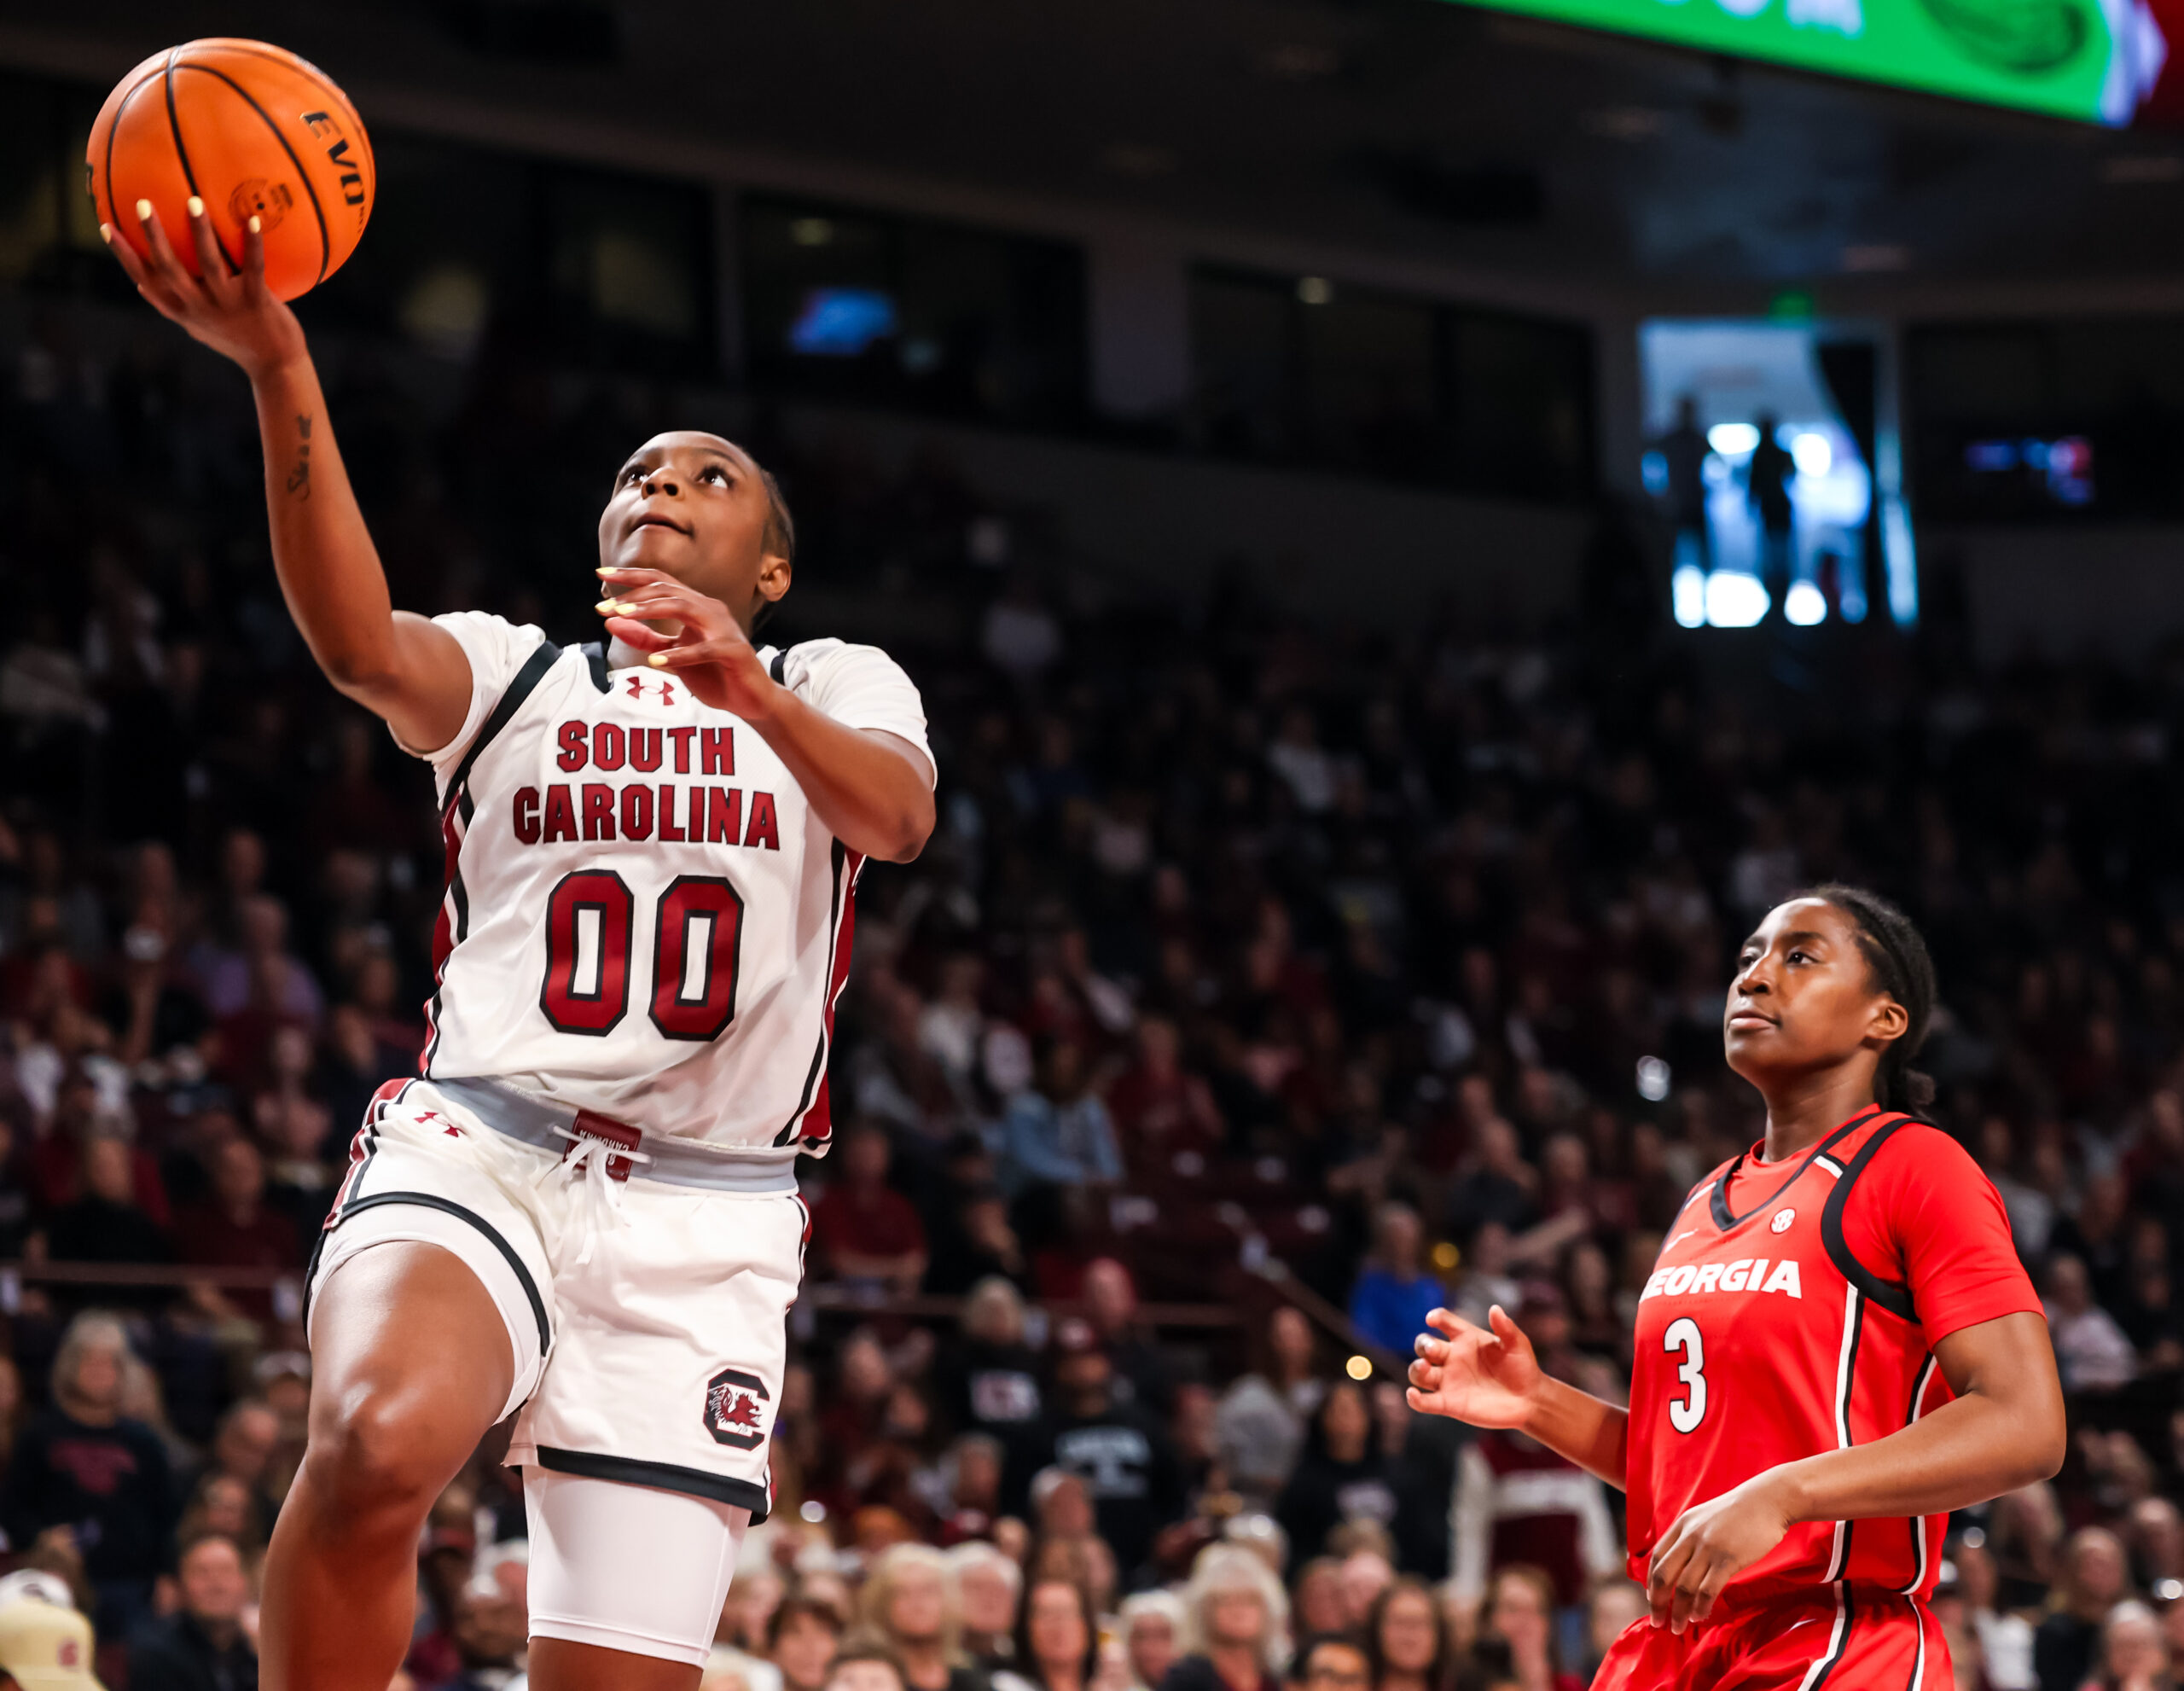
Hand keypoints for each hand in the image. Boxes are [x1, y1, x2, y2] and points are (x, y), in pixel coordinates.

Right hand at [103, 197, 306, 378]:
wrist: (275, 366)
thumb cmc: (235, 340)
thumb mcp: (197, 325)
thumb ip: (171, 305)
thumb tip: (139, 285)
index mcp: (183, 311)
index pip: (146, 280)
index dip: (125, 255)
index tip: (106, 227)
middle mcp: (200, 308)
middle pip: (169, 270)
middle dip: (153, 237)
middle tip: (142, 203)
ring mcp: (228, 306)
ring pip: (210, 265)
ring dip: (200, 233)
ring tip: (194, 202)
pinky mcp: (257, 303)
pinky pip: (254, 268)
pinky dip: (254, 244)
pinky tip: (254, 219)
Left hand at [594, 567, 779, 717]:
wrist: (752, 700)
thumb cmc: (714, 674)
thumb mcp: (670, 656)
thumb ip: (644, 639)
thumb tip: (611, 622)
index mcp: (696, 606)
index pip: (660, 581)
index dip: (631, 575)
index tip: (601, 575)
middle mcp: (710, 610)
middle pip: (668, 589)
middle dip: (633, 594)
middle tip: (605, 605)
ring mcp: (723, 628)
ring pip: (683, 606)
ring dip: (650, 609)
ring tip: (623, 615)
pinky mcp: (733, 651)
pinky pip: (704, 649)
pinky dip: (678, 655)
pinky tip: (655, 662)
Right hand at [1406, 1305, 1543, 1429]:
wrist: (1530, 1400)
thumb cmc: (1523, 1368)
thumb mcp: (1517, 1344)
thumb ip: (1506, 1327)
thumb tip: (1495, 1308)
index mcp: (1465, 1338)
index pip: (1444, 1321)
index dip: (1436, 1318)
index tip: (1433, 1319)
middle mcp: (1452, 1357)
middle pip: (1424, 1345)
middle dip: (1423, 1345)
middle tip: (1433, 1350)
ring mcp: (1448, 1381)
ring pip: (1419, 1372)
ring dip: (1416, 1369)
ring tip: (1424, 1368)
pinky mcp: (1449, 1404)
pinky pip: (1425, 1402)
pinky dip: (1414, 1399)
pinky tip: (1414, 1395)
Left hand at [1645, 1471, 1796, 1632]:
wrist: (1767, 1501)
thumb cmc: (1738, 1513)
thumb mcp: (1704, 1518)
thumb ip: (1689, 1537)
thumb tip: (1680, 1565)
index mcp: (1681, 1525)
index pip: (1656, 1558)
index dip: (1651, 1582)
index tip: (1652, 1600)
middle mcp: (1690, 1536)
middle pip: (1663, 1575)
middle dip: (1657, 1602)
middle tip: (1658, 1622)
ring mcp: (1708, 1548)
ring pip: (1684, 1587)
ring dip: (1679, 1611)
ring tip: (1679, 1627)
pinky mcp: (1728, 1559)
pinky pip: (1708, 1590)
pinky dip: (1701, 1607)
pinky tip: (1700, 1615)